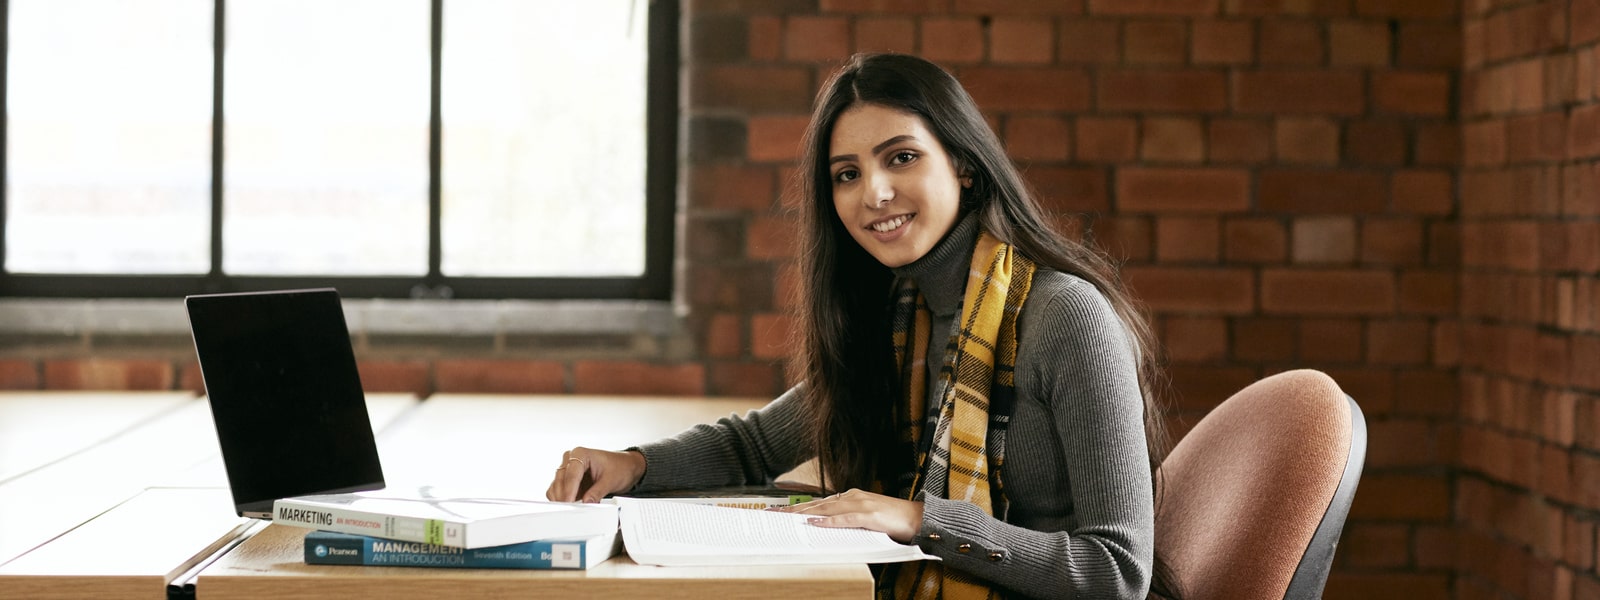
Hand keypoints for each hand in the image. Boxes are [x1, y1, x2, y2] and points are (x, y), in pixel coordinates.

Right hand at [544, 447, 645, 502]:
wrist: (625, 467)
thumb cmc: (620, 467)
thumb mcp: (611, 480)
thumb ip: (597, 492)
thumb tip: (587, 503)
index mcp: (581, 453)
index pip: (571, 474)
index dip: (569, 490)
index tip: (569, 503)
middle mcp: (571, 459)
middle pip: (561, 480)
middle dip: (564, 496)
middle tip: (570, 511)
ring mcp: (567, 469)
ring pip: (556, 486)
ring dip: (561, 498)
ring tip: (571, 510)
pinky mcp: (568, 480)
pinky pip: (558, 490)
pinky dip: (561, 499)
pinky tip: (570, 506)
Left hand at [777, 488, 924, 542]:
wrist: (918, 518)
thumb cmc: (893, 520)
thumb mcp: (865, 520)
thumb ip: (847, 521)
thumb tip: (825, 528)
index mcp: (850, 497)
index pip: (818, 503)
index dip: (797, 507)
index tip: (778, 511)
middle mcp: (852, 497)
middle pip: (816, 504)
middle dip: (792, 509)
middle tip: (772, 514)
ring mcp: (860, 504)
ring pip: (825, 509)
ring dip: (803, 514)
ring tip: (785, 518)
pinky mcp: (869, 515)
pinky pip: (844, 519)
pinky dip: (828, 521)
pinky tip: (814, 523)